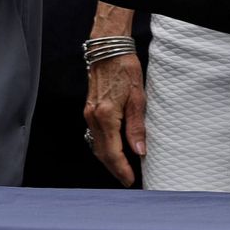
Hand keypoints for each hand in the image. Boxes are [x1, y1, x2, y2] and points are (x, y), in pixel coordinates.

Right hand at [84, 52, 146, 186]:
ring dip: (108, 159)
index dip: (122, 169)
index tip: (131, 180)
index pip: (113, 152)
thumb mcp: (137, 97)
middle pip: (102, 153)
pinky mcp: (89, 108)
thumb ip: (137, 127)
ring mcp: (89, 113)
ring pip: (96, 145)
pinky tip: (113, 149)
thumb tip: (140, 151)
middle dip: (114, 169)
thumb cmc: (125, 68)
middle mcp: (93, 117)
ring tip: (122, 168)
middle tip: (127, 180)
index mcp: (106, 116)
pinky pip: (94, 135)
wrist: (108, 48)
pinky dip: (103, 146)